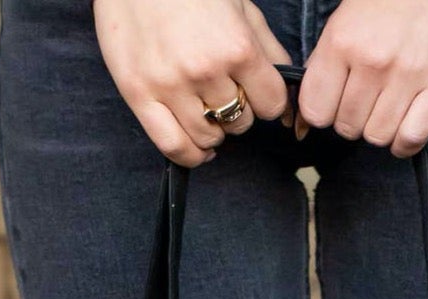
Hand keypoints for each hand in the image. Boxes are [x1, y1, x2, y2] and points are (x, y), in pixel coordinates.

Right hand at [93, 0, 291, 166]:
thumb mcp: (239, 5)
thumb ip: (266, 47)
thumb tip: (288, 89)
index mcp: (237, 47)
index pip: (271, 104)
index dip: (267, 101)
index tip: (257, 94)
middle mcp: (206, 71)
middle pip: (241, 123)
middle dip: (239, 112)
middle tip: (224, 94)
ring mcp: (171, 86)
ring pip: (209, 138)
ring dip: (214, 132)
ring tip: (207, 112)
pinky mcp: (139, 95)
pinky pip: (172, 146)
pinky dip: (190, 155)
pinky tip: (197, 147)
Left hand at [299, 0, 427, 156]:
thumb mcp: (347, 14)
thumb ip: (327, 58)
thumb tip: (309, 107)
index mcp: (341, 41)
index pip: (315, 111)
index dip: (324, 114)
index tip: (335, 105)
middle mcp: (372, 62)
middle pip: (348, 128)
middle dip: (354, 120)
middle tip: (367, 102)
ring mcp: (408, 75)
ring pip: (378, 136)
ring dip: (381, 130)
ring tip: (388, 109)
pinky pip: (412, 137)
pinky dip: (405, 143)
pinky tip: (405, 129)